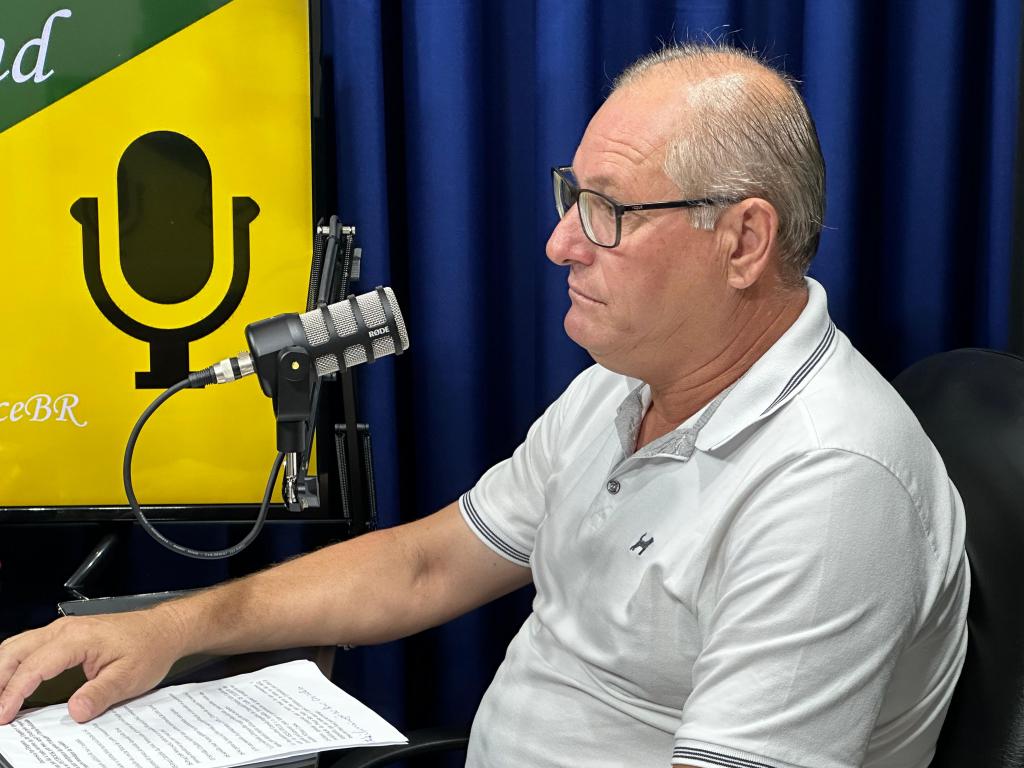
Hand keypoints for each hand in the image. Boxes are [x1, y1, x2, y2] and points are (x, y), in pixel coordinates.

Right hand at [0, 607, 186, 723]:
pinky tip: (11, 683)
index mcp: (77, 638)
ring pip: (17, 647)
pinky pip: (28, 647)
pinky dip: (13, 665)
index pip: (33, 666)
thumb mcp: (129, 677)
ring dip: (2, 671)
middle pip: (14, 652)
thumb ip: (100, 695)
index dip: (13, 693)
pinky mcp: (64, 634)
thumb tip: (75, 711)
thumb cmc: (150, 646)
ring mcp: (63, 629)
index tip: (4, 716)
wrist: (164, 629)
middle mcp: (65, 629)